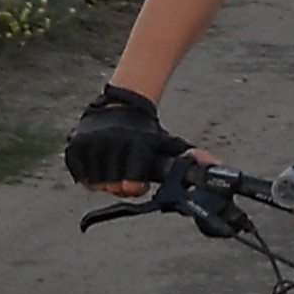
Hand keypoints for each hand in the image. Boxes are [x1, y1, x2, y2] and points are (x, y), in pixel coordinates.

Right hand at [64, 83, 188, 192]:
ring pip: (94, 184)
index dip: (137, 188)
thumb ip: (192, 159)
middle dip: (121, 186)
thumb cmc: (149, 132)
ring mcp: (90, 143)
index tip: (140, 183)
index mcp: (136, 144)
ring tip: (114, 168)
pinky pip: (79, 176)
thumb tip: (219, 168)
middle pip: (112, 188)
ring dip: (104, 182)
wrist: (122, 105)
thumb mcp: (170, 144)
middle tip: (127, 175)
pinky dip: (89, 176)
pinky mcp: (74, 145)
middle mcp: (111, 141)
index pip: (132, 186)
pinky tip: (101, 165)